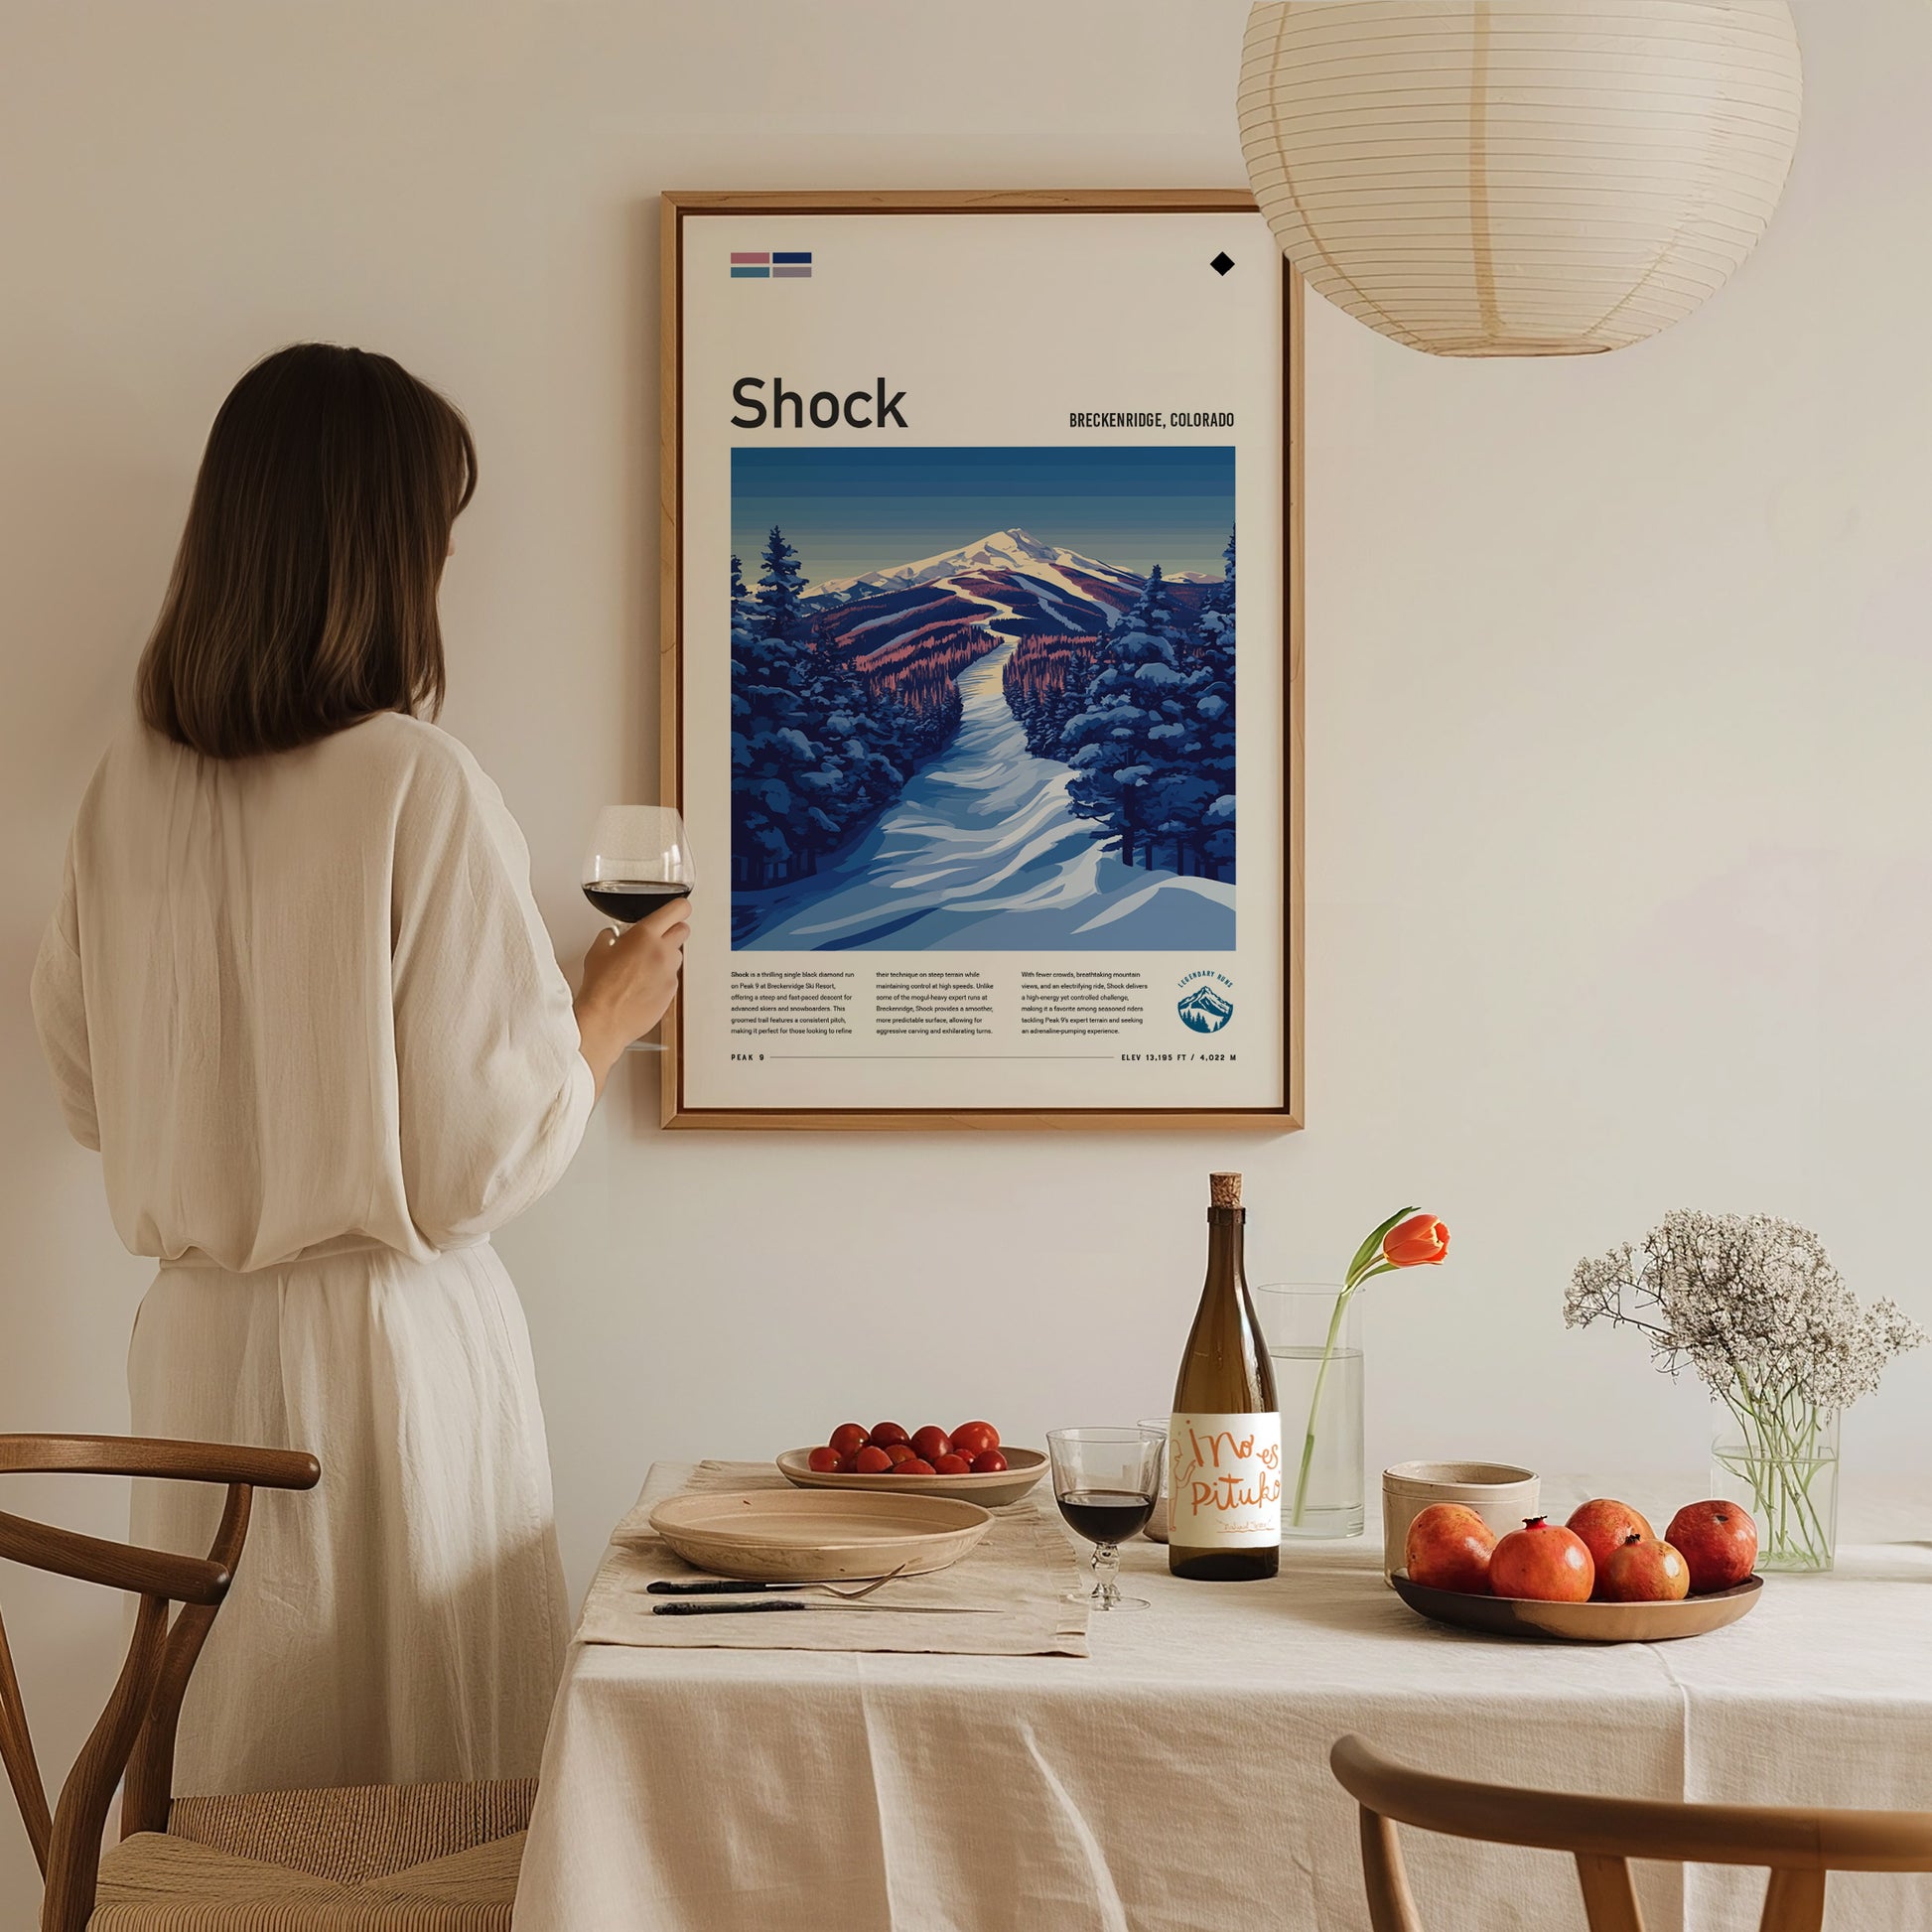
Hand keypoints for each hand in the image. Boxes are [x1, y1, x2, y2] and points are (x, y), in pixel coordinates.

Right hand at [574, 896, 689, 1095]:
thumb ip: (610, 937)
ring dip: (666, 956)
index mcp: (645, 935)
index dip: (680, 908)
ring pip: (677, 955)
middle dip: (672, 931)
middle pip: (683, 930)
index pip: (678, 910)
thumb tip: (613, 935)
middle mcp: (662, 952)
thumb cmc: (600, 988)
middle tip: (657, 938)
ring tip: (644, 967)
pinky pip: (672, 977)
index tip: (679, 909)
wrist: (605, 1020)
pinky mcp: (672, 991)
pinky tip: (644, 985)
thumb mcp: (597, 952)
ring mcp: (669, 972)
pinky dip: (662, 978)